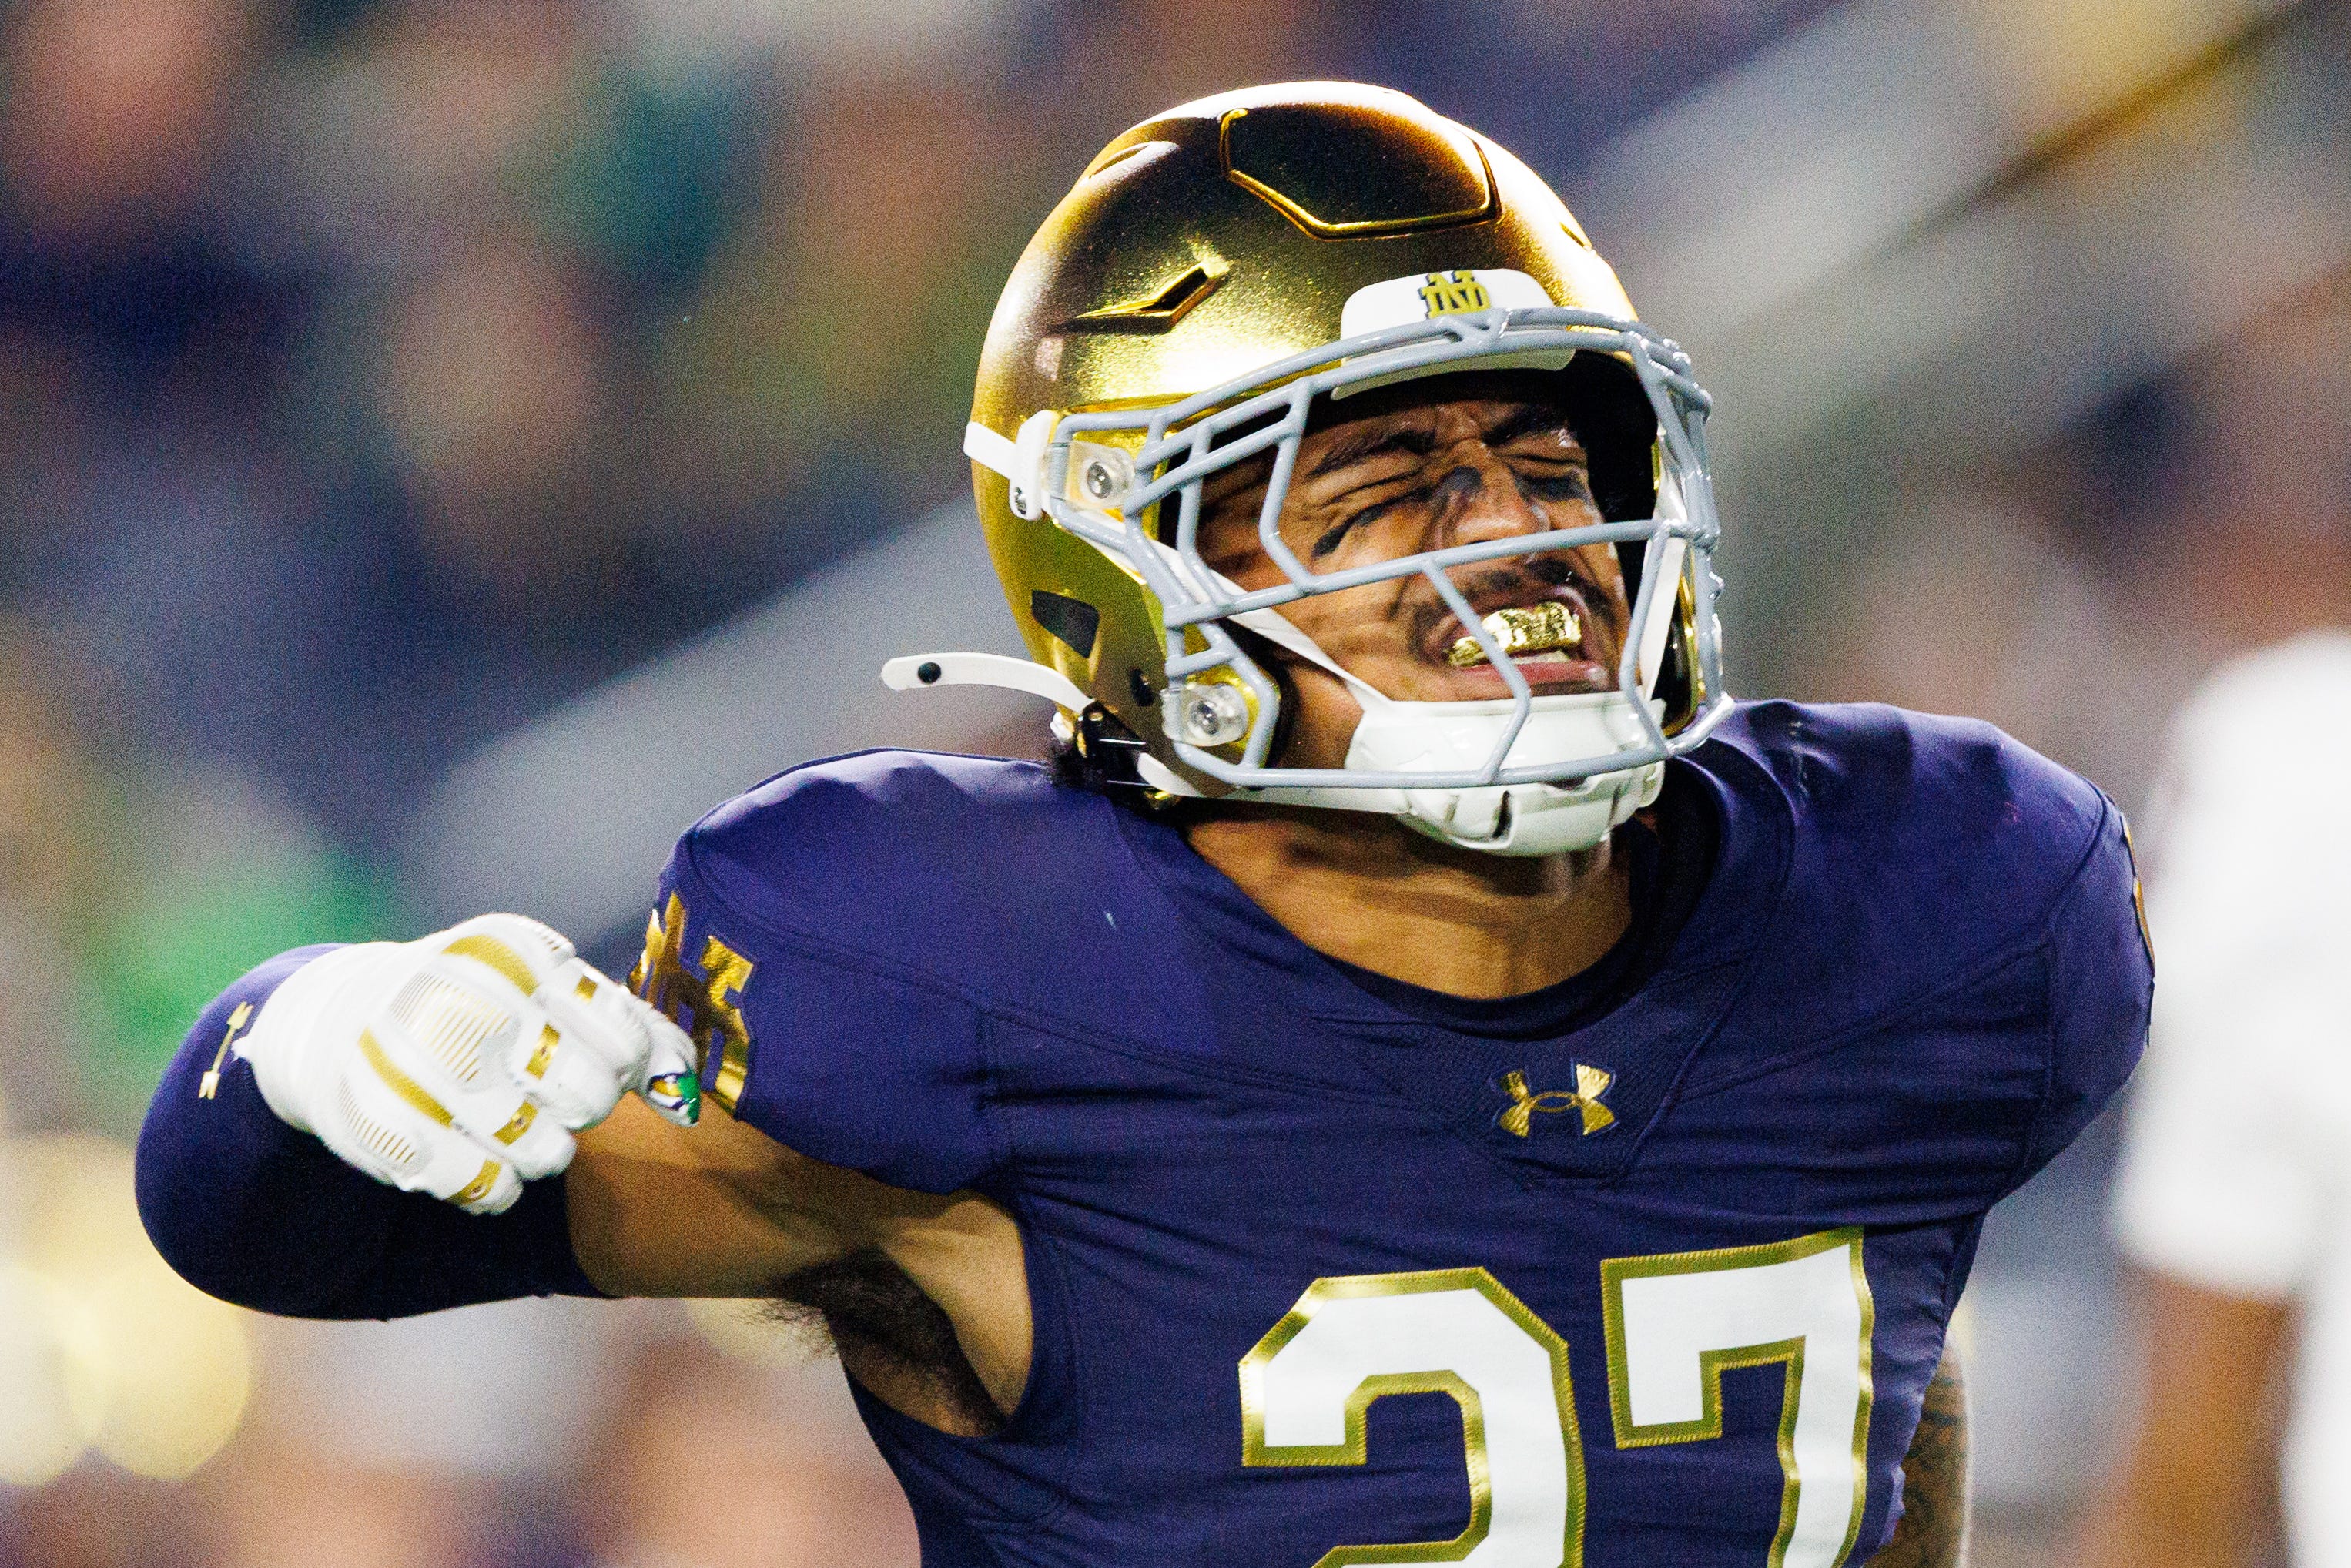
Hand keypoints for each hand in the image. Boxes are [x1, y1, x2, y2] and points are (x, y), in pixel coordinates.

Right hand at [236, 914, 699, 1213]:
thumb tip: (688, 1096)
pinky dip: (495, 1184)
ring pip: (544, 1152)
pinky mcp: (381, 1127)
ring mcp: (414, 1064)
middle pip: (588, 1098)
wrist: (341, 1019)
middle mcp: (463, 999)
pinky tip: (479, 1153)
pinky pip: (485, 1188)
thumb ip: (631, 1029)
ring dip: (543, 1150)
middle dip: (585, 1106)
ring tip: (514, 1121)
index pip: (624, 1040)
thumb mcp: (549, 988)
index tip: (606, 1063)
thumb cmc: (484, 1005)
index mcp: (515, 951)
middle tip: (553, 1091)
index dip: (628, 1067)